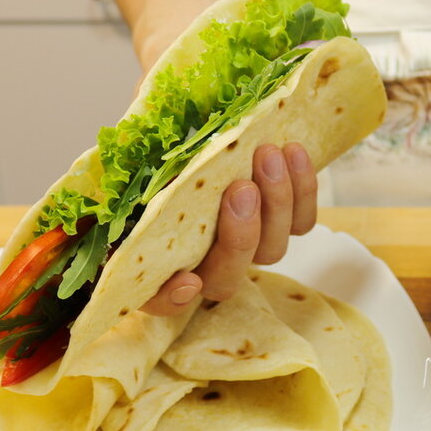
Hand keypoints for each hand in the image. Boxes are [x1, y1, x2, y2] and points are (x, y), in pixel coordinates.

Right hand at [140, 143, 317, 314]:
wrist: (200, 130)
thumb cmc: (154, 149)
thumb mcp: (134, 156)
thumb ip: (128, 168)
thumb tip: (138, 147)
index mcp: (155, 259)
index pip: (157, 300)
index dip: (171, 299)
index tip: (186, 280)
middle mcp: (203, 265)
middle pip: (227, 278)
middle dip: (239, 236)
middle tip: (240, 189)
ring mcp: (246, 247)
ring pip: (271, 249)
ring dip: (276, 203)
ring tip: (269, 155)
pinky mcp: (280, 224)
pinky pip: (300, 222)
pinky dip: (302, 189)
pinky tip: (293, 151)